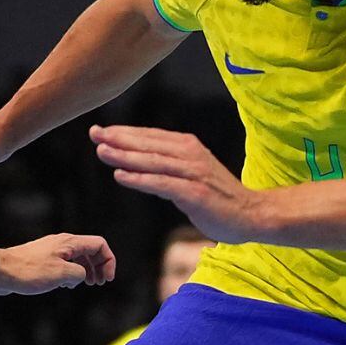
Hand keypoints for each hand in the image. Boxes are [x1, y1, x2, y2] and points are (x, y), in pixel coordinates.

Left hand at [0, 234, 115, 295]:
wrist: (0, 271)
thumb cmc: (28, 271)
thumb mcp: (61, 274)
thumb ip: (79, 273)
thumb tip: (79, 276)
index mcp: (69, 243)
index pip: (99, 245)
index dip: (108, 261)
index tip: (107, 279)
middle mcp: (62, 244)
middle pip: (90, 250)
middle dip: (99, 266)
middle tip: (99, 283)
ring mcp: (52, 251)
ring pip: (77, 257)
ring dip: (86, 270)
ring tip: (86, 284)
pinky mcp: (43, 260)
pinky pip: (64, 264)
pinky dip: (71, 273)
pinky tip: (67, 285)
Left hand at [90, 125, 257, 240]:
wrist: (252, 214)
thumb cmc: (218, 197)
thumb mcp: (191, 174)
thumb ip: (167, 166)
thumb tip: (135, 164)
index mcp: (188, 147)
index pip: (150, 136)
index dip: (124, 132)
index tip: (100, 130)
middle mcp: (190, 155)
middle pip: (148, 144)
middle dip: (119, 138)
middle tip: (94, 133)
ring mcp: (193, 174)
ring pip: (153, 161)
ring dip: (125, 156)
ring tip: (102, 152)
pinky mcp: (195, 194)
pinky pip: (162, 184)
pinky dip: (140, 179)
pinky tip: (120, 176)